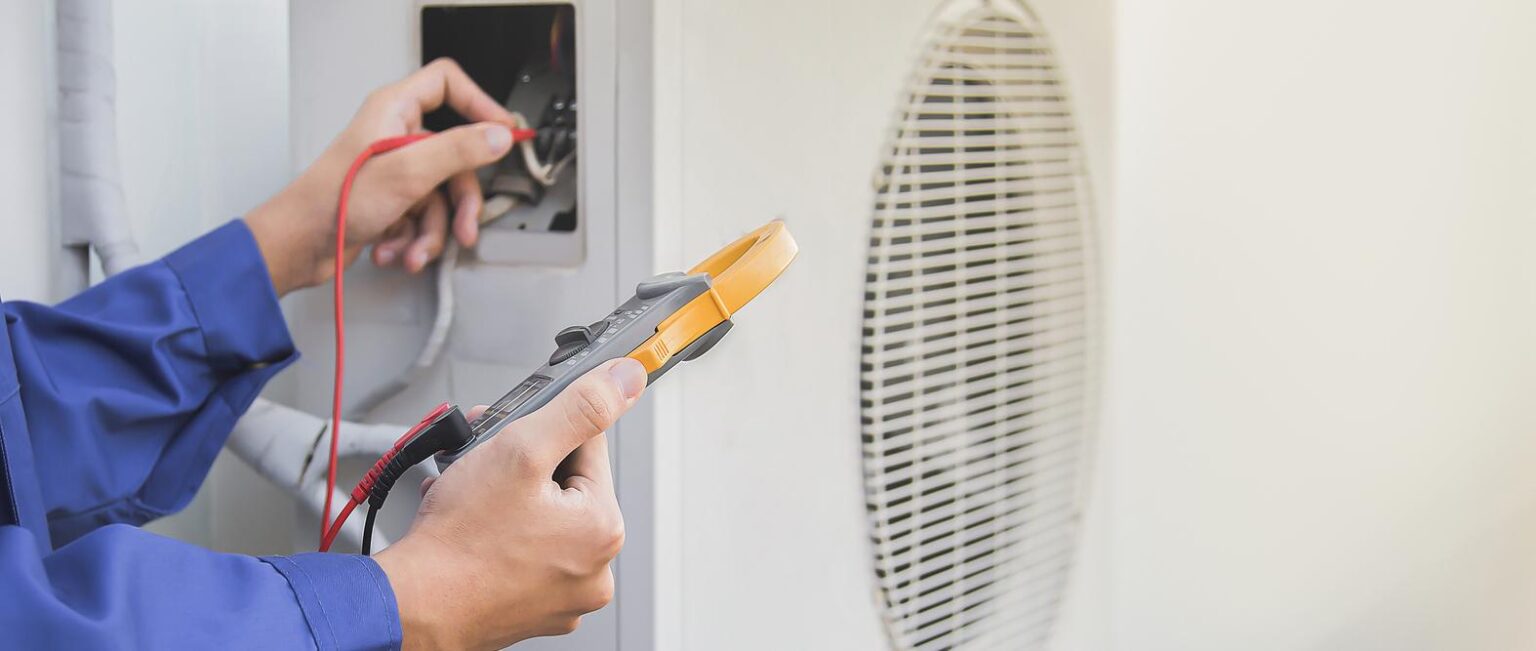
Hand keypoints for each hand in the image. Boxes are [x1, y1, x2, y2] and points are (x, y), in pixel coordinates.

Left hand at [246, 58, 516, 294]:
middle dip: (458, 203)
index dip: (479, 103)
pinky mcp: (389, 202)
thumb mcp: (407, 173)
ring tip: (414, 251)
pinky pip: (421, 218)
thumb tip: (498, 135)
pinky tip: (394, 251)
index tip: (501, 132)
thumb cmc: (332, 204)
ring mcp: (393, 171)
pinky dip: (412, 241)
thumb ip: (458, 150)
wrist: (297, 247)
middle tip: (464, 226)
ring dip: (431, 232)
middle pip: (455, 157)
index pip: (446, 84)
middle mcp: (395, 137)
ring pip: (440, 197)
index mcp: (394, 112)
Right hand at [374, 358, 647, 649]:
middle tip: (481, 461)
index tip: (511, 431)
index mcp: (603, 528)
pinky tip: (468, 524)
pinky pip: (522, 553)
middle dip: (519, 464)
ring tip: (467, 493)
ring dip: (504, 495)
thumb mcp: (522, 450)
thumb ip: (580, 408)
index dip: (544, 429)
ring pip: (539, 517)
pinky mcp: (530, 608)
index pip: (588, 446)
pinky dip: (497, 534)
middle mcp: (593, 568)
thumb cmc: (459, 541)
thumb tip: (625, 378)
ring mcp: (561, 594)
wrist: (411, 607)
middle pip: (563, 484)